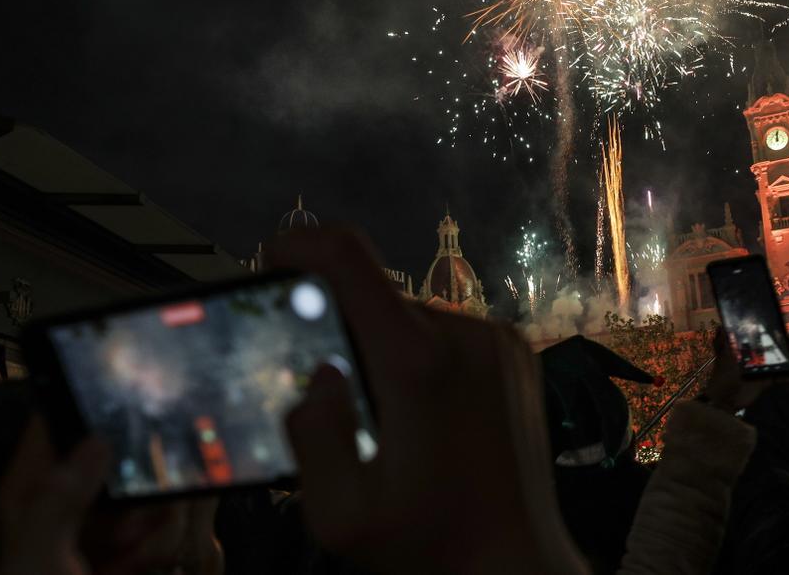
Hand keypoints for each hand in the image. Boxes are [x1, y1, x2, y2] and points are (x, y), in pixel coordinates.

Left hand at [0, 417, 224, 574]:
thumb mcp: (40, 558)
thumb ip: (61, 496)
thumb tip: (96, 439)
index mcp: (31, 492)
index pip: (57, 422)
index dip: (89, 414)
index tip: (124, 424)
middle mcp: (67, 500)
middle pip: (122, 456)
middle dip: (139, 491)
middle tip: (126, 530)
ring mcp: (103, 524)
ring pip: (153, 490)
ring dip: (154, 529)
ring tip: (128, 564)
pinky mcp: (134, 545)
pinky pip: (168, 523)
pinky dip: (162, 544)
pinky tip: (139, 567)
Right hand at [266, 227, 585, 574]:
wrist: (517, 565)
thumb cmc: (431, 546)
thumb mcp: (340, 515)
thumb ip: (311, 433)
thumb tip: (319, 374)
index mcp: (419, 362)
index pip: (347, 257)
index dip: (298, 246)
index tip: (271, 261)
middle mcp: (468, 336)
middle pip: (377, 298)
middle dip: (341, 334)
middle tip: (332, 398)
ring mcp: (500, 342)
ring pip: (413, 319)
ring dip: (385, 353)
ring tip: (388, 424)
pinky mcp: (516, 354)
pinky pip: (449, 335)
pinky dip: (422, 359)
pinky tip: (424, 419)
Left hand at [704, 330, 788, 412]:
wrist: (725, 398)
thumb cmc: (723, 374)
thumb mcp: (724, 354)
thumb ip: (725, 340)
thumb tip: (724, 323)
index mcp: (749, 345)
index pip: (766, 335)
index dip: (779, 333)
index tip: (788, 333)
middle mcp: (759, 354)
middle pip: (779, 347)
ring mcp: (765, 368)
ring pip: (784, 360)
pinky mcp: (768, 381)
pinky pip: (783, 377)